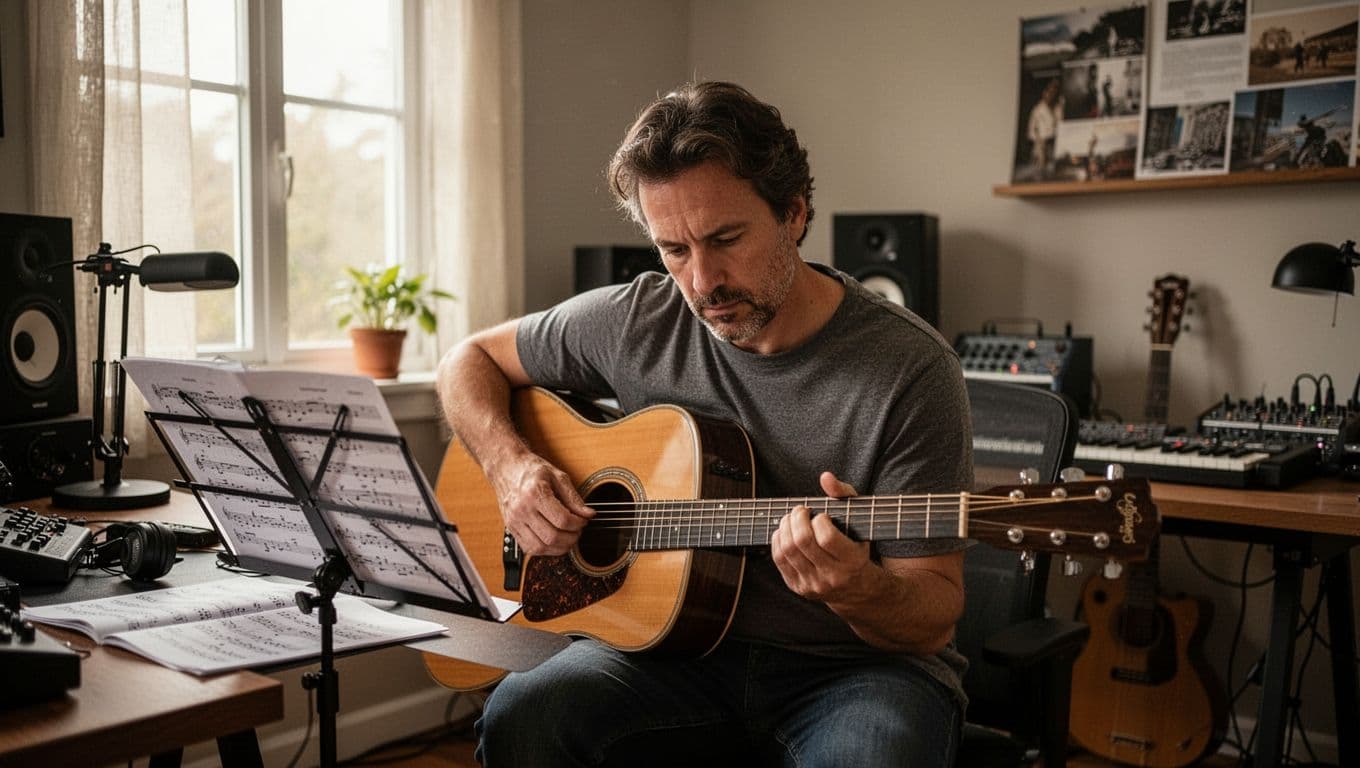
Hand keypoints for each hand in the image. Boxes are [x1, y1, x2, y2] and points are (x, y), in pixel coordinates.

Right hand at [492, 453, 593, 555]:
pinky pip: (529, 549)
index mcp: (534, 493)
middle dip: (571, 538)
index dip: (578, 523)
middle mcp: (521, 509)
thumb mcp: (557, 476)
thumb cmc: (531, 469)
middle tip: (578, 530)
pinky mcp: (511, 528)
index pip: (562, 519)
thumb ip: (573, 497)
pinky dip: (545, 550)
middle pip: (551, 537)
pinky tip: (554, 541)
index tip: (583, 520)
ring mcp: (514, 521)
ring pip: (540, 548)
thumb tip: (588, 514)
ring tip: (568, 538)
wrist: (506, 467)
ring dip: (559, 548)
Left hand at [770, 471, 872, 602]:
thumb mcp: (859, 518)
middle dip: (797, 518)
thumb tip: (825, 477)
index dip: (819, 520)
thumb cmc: (856, 545)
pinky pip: (779, 560)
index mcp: (852, 560)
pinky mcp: (799, 587)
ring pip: (788, 550)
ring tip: (792, 518)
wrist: (856, 588)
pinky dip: (778, 540)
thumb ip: (844, 493)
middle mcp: (833, 576)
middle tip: (800, 510)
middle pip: (803, 542)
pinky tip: (785, 532)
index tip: (821, 515)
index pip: (826, 537)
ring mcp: (814, 584)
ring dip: (785, 527)